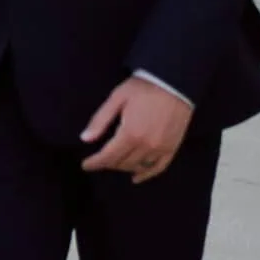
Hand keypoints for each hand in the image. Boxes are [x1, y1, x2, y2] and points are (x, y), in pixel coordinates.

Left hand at [79, 77, 193, 182]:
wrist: (174, 82)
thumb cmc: (143, 87)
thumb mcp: (117, 98)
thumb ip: (100, 120)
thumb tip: (85, 139)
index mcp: (129, 133)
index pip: (108, 156)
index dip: (95, 163)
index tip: (85, 165)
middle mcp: (145, 145)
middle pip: (122, 163)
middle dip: (108, 163)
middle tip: (100, 159)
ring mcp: (160, 148)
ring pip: (137, 167)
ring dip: (124, 167)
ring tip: (115, 163)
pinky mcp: (172, 147)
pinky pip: (158, 168)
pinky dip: (146, 174)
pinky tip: (136, 177)